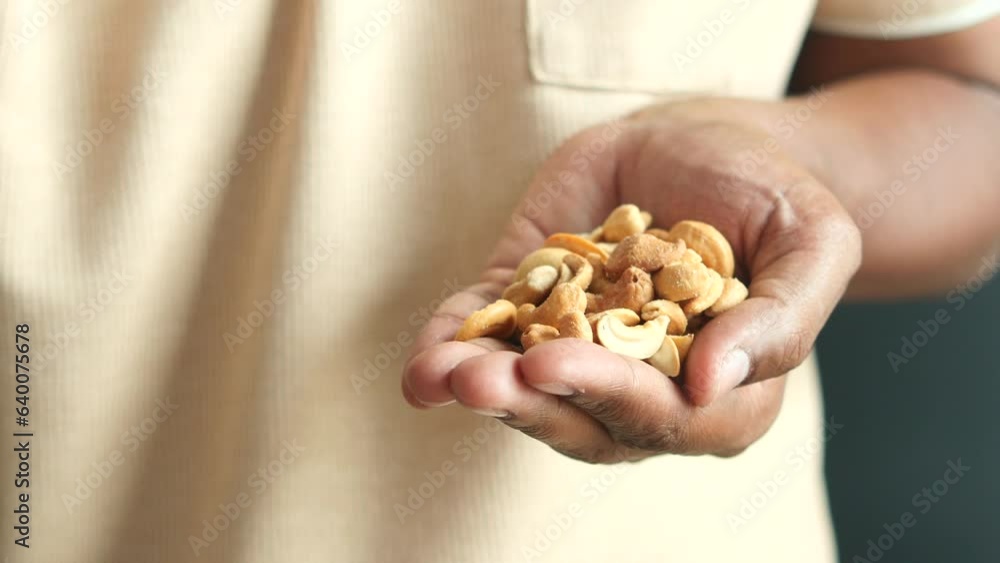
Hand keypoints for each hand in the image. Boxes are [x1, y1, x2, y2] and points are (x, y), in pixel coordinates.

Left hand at [401, 104, 860, 462]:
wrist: (705, 143)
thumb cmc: (770, 194)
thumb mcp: (811, 239)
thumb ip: (783, 317)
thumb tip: (713, 382)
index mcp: (721, 390)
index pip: (667, 416)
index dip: (614, 396)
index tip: (559, 365)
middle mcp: (645, 385)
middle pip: (586, 418)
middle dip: (532, 401)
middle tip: (483, 380)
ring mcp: (581, 349)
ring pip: (529, 391)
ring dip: (481, 388)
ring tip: (441, 375)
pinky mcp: (532, 307)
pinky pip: (489, 339)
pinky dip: (451, 350)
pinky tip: (423, 365)